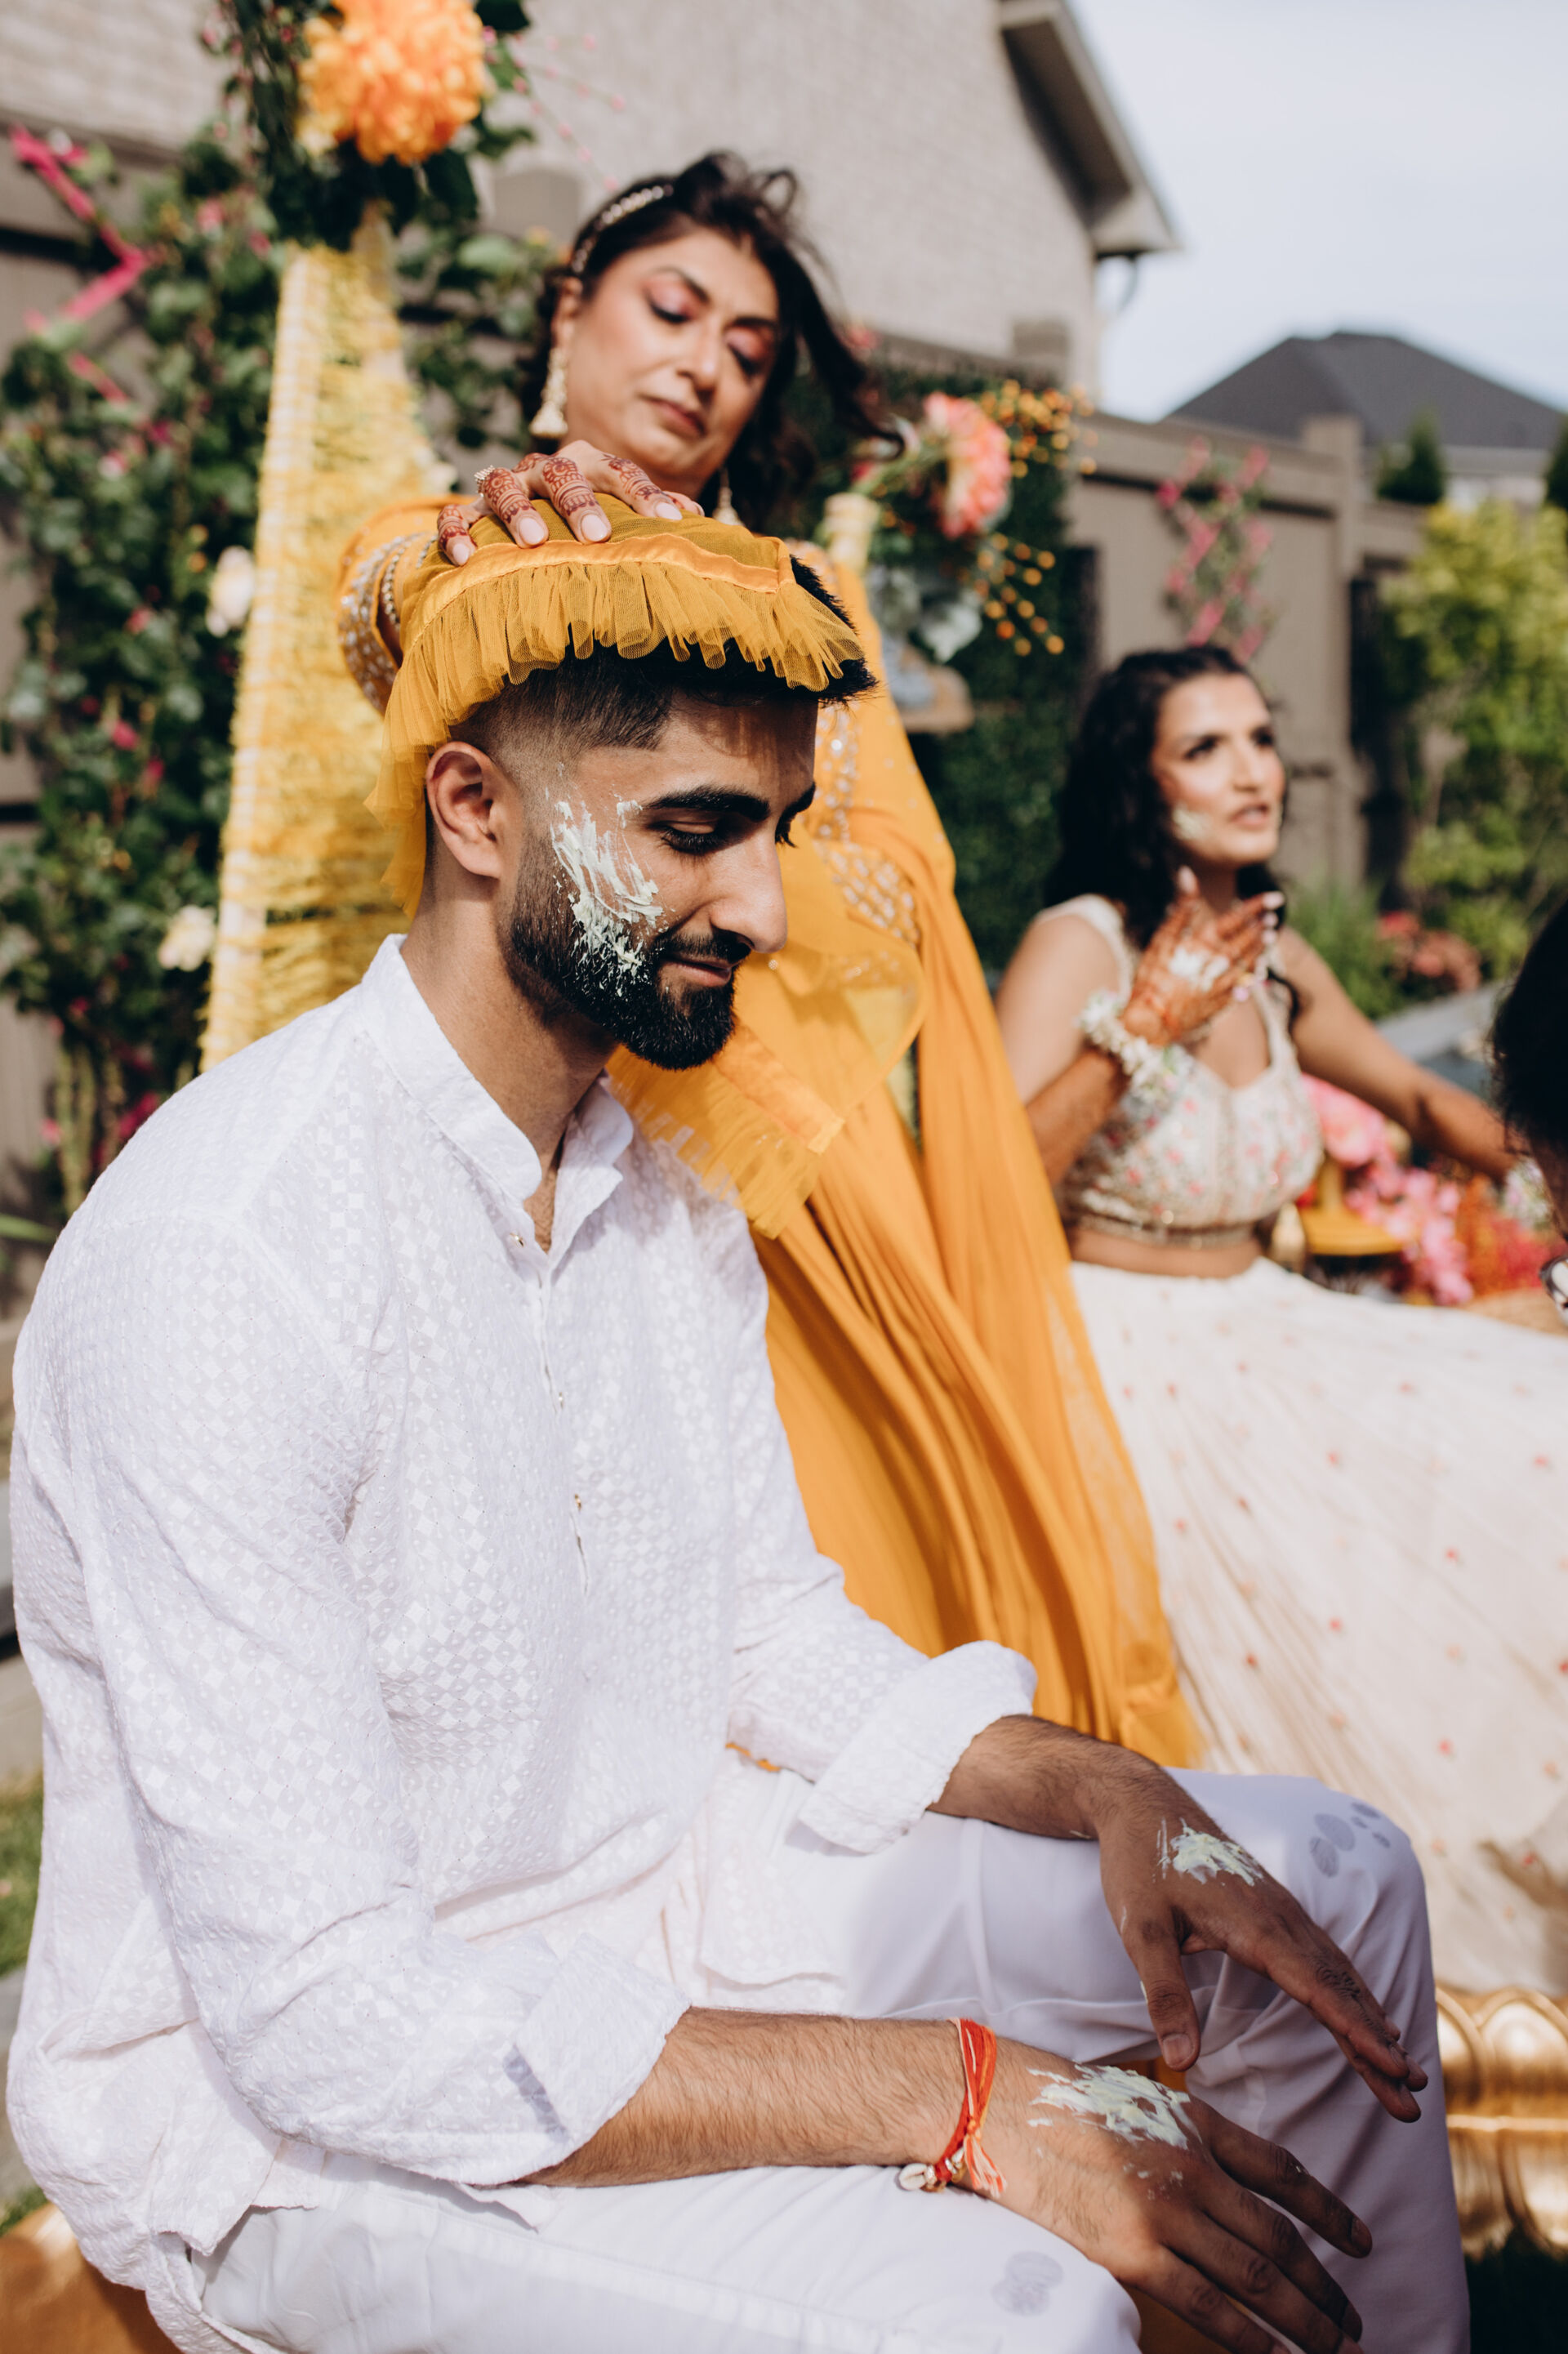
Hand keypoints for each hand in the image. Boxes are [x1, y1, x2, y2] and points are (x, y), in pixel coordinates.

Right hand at [435, 441, 704, 562]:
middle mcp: (543, 470)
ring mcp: (502, 488)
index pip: (620, 473)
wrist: (511, 526)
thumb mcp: (615, 514)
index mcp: (586, 467)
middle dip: (579, 502)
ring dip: (518, 510)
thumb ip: (647, 513)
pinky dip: (456, 532)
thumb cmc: (578, 523)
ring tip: (532, 542)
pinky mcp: (466, 513)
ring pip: (504, 484)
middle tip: (597, 535)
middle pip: (562, 472)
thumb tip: (698, 521)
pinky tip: (465, 558)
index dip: (647, 495)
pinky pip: (454, 516)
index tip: (673, 523)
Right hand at [986, 2039, 1369, 2353]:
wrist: (1002, 2107)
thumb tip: (1220, 2178)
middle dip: (1325, 2287)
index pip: (1283, 2173)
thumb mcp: (1139, 2100)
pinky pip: (1210, 2306)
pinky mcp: (1135, 2251)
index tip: (1362, 2243)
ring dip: (1305, 2320)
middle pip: (1280, 2237)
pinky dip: (1252, 2340)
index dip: (1330, 2212)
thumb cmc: (1059, 2103)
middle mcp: (1196, 2168)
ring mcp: (1168, 2211)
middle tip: (1354, 2323)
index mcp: (1198, 2125)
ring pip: (1258, 2277)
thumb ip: (1186, 2136)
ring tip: (1334, 2349)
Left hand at [1088, 1758, 1425, 2119]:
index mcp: (1255, 1925)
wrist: (1143, 1804)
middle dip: (1378, 2045)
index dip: (1355, 2032)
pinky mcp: (1276, 1912)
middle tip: (1413, 2099)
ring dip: (1373, 2022)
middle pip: (1340, 1990)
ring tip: (1405, 2069)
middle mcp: (1281, 1919)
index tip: (1392, 2068)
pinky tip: (1368, 2014)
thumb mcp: (1140, 1929)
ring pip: (1339, 1975)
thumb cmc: (1139, 1863)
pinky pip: (1325, 1959)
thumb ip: (1163, 1994)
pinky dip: (1353, 1993)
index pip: (1316, 1988)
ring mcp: (1283, 1913)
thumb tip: (1182, 2062)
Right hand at [1124, 872, 1280, 1049]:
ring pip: (1248, 962)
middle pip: (1246, 941)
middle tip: (1273, 917)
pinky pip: (1242, 986)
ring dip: (1260, 948)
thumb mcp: (1160, 940)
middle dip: (1261, 927)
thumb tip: (1187, 873)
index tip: (1276, 898)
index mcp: (1203, 944)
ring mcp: (1222, 986)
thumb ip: (1180, 908)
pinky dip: (1251, 975)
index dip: (1256, 907)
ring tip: (1270, 937)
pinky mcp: (1219, 1004)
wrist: (1149, 1024)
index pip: (1235, 919)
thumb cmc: (1150, 979)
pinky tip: (1257, 970)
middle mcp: (1218, 964)